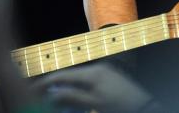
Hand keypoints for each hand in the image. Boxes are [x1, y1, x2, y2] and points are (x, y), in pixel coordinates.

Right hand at [31, 63, 153, 112]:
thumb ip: (72, 97)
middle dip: (55, 88)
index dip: (46, 84)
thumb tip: (51, 93)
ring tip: (56, 103)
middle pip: (69, 78)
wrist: (146, 108)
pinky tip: (74, 103)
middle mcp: (96, 70)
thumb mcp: (95, 103)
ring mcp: (103, 74)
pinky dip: (77, 93)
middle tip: (42, 99)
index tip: (32, 92)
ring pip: (77, 82)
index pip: (62, 76)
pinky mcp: (109, 82)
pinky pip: (87, 86)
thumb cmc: (121, 106)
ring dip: (66, 92)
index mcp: (92, 73)